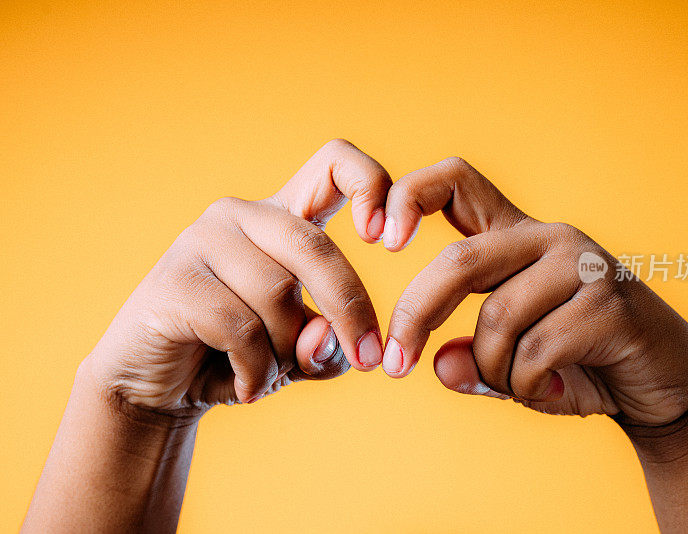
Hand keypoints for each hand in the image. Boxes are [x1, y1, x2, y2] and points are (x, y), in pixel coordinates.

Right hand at [85, 139, 391, 416]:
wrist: (158, 388)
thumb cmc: (240, 357)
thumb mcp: (303, 353)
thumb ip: (329, 344)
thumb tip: (324, 334)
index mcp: (282, 218)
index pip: (334, 164)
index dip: (372, 185)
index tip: (392, 240)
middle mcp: (241, 215)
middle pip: (315, 246)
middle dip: (349, 310)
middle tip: (368, 360)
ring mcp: (201, 240)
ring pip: (278, 293)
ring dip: (287, 351)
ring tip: (267, 373)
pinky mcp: (174, 279)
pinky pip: (239, 327)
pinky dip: (255, 370)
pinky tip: (245, 387)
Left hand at [380, 157, 687, 427]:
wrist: (668, 388)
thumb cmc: (582, 368)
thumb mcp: (514, 366)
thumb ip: (473, 361)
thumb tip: (439, 366)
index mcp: (518, 238)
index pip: (457, 182)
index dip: (408, 195)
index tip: (376, 239)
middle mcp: (550, 238)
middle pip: (459, 261)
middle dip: (414, 316)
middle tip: (394, 366)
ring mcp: (583, 266)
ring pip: (496, 320)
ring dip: (495, 371)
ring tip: (524, 386)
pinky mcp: (611, 304)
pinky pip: (536, 354)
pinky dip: (529, 388)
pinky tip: (555, 392)